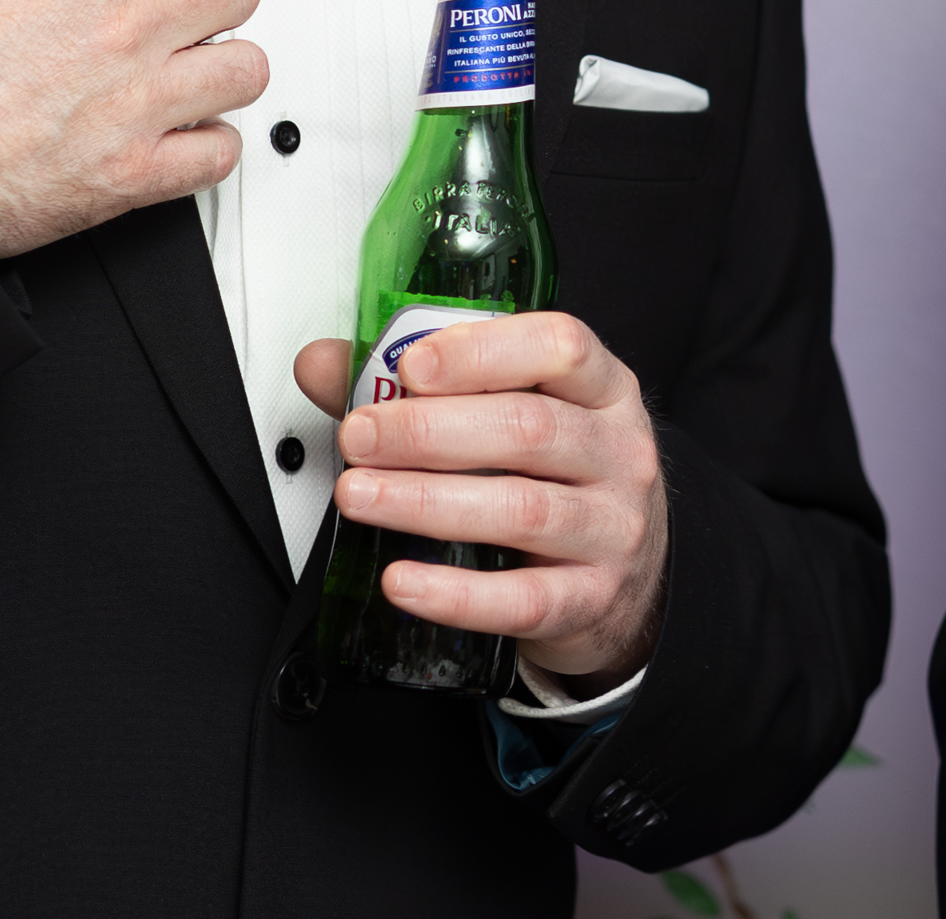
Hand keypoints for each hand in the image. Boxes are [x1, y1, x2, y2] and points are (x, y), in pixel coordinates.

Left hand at [293, 313, 669, 685]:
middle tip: (360, 437)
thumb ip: (419, 388)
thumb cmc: (559, 483)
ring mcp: (613, 528)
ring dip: (426, 501)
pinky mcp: (592, 598)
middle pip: (529, 429)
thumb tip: (324, 364)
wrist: (620, 583)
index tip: (412, 366)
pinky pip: (522, 598)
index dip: (481, 352)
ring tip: (360, 496)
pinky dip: (454, 593)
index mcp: (603, 389)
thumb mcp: (514, 418)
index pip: (560, 347)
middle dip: (429, 431)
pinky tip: (402, 580)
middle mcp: (619, 452)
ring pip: (520, 509)